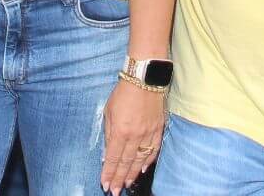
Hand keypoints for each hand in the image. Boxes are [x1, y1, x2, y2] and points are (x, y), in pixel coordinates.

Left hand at [100, 79, 165, 193]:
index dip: (109, 173)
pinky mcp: (158, 129)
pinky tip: (143, 169)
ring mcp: (149, 133)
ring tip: (127, 184)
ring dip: (133, 174)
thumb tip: (108, 152)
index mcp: (120, 131)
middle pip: (127, 163)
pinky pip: (154, 150)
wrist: (144, 78)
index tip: (105, 184)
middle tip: (114, 191)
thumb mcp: (109, 111)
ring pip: (141, 160)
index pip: (114, 158)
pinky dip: (148, 161)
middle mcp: (135, 135)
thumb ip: (109, 133)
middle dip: (120, 178)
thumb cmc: (123, 93)